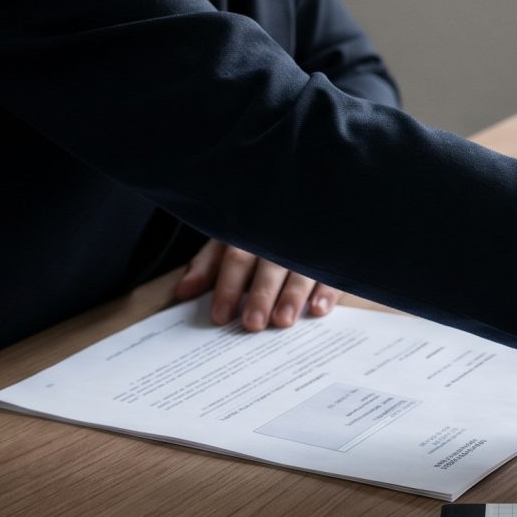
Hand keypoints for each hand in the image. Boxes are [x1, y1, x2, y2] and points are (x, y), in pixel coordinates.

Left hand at [174, 238, 338, 330]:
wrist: (301, 193)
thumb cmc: (257, 229)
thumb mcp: (228, 239)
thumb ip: (207, 265)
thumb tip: (183, 291)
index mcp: (249, 232)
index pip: (236, 258)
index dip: (227, 287)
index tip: (220, 316)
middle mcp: (279, 237)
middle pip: (269, 265)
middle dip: (260, 295)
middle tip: (253, 323)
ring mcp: (308, 243)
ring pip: (301, 269)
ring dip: (292, 295)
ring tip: (283, 321)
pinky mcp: (333, 253)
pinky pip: (332, 271)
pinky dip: (326, 290)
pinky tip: (318, 309)